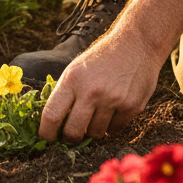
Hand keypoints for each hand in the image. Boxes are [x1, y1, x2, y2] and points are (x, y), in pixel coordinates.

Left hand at [38, 30, 162, 141]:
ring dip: (93, 130)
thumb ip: (67, 93)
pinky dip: (110, 126)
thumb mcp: (77, 68)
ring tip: (96, 114)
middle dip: (70, 137)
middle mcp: (91, 91)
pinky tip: (112, 112)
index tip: (46, 138)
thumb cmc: (101, 58)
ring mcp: (113, 100)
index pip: (52, 114)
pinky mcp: (132, 107)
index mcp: (72, 79)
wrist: (136, 44)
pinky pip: (115, 130)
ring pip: (95, 133)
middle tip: (71, 135)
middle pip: (73, 132)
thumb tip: (55, 123)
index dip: (46, 132)